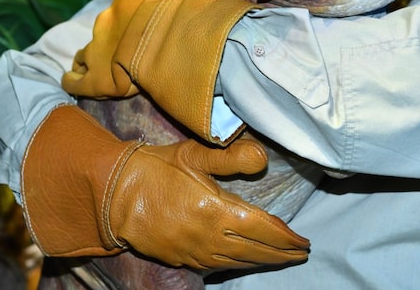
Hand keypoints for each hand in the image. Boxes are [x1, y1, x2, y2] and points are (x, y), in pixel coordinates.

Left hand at [60, 0, 257, 144]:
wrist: (166, 37)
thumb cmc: (180, 12)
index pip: (127, 5)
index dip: (134, 17)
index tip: (144, 26)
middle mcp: (108, 19)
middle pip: (106, 28)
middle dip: (113, 38)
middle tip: (126, 50)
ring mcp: (97, 48)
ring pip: (86, 53)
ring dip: (90, 58)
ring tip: (93, 65)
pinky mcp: (95, 77)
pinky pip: (76, 80)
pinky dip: (73, 80)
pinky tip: (70, 82)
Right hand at [112, 137, 310, 268]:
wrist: (116, 195)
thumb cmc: (156, 170)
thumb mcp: (194, 155)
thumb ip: (231, 157)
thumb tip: (261, 158)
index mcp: (218, 212)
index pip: (264, 229)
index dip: (286, 237)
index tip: (303, 240)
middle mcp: (211, 238)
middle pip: (256, 251)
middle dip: (282, 253)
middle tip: (300, 252)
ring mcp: (196, 251)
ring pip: (239, 262)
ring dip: (263, 261)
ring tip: (281, 258)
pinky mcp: (183, 258)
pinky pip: (218, 266)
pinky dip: (238, 265)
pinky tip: (244, 261)